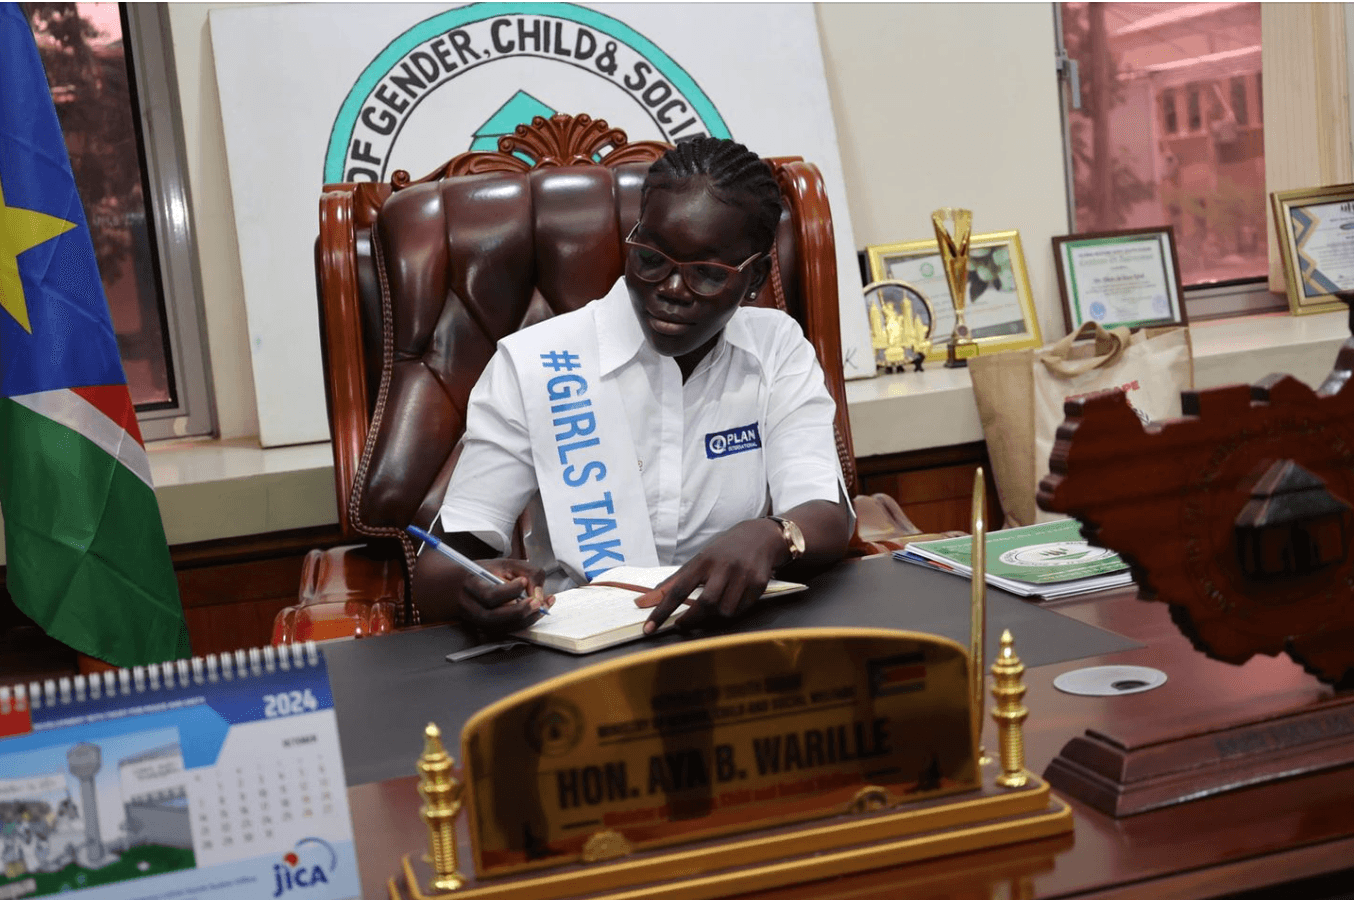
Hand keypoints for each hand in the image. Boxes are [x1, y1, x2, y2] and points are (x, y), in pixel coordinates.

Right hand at [452, 558, 552, 633]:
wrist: (465, 585)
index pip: (490, 594)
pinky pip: (506, 630)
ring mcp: (477, 621)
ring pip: (501, 627)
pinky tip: (536, 613)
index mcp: (473, 585)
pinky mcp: (486, 628)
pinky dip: (523, 623)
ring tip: (542, 607)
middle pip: (494, 616)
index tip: (523, 581)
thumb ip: (528, 573)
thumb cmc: (487, 572)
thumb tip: (538, 594)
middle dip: (520, 611)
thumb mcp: (507, 564)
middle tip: (538, 603)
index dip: (510, 590)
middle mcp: (471, 606)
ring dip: (526, 619)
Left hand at [635, 518, 784, 633]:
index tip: (649, 628)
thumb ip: (671, 584)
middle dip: (692, 619)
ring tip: (715, 605)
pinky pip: (742, 610)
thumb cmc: (721, 553)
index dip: (662, 611)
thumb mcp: (696, 562)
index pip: (678, 589)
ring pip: (725, 610)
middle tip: (682, 624)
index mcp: (703, 560)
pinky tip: (733, 599)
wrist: (759, 537)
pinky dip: (733, 611)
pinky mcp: (759, 582)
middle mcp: (723, 566)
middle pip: (706, 603)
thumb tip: (641, 602)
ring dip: (716, 615)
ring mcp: (743, 574)